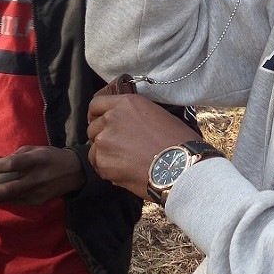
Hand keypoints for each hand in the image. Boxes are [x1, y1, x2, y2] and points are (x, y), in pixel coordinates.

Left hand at [0, 145, 83, 205]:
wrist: (74, 173)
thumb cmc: (51, 157)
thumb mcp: (35, 149)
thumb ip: (15, 157)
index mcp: (36, 160)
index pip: (14, 165)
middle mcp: (36, 179)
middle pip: (6, 189)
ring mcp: (36, 193)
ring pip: (7, 198)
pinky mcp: (36, 202)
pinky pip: (14, 200)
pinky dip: (1, 198)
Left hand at [87, 93, 201, 199]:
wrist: (180, 166)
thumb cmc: (177, 142)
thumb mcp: (158, 115)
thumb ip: (136, 116)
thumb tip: (129, 124)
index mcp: (127, 103)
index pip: (97, 104)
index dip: (97, 115)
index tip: (101, 122)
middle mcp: (112, 117)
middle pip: (93, 126)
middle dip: (103, 136)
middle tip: (119, 146)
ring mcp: (104, 139)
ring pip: (94, 146)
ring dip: (105, 153)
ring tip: (124, 161)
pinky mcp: (102, 161)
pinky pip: (97, 164)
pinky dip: (107, 168)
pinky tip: (124, 170)